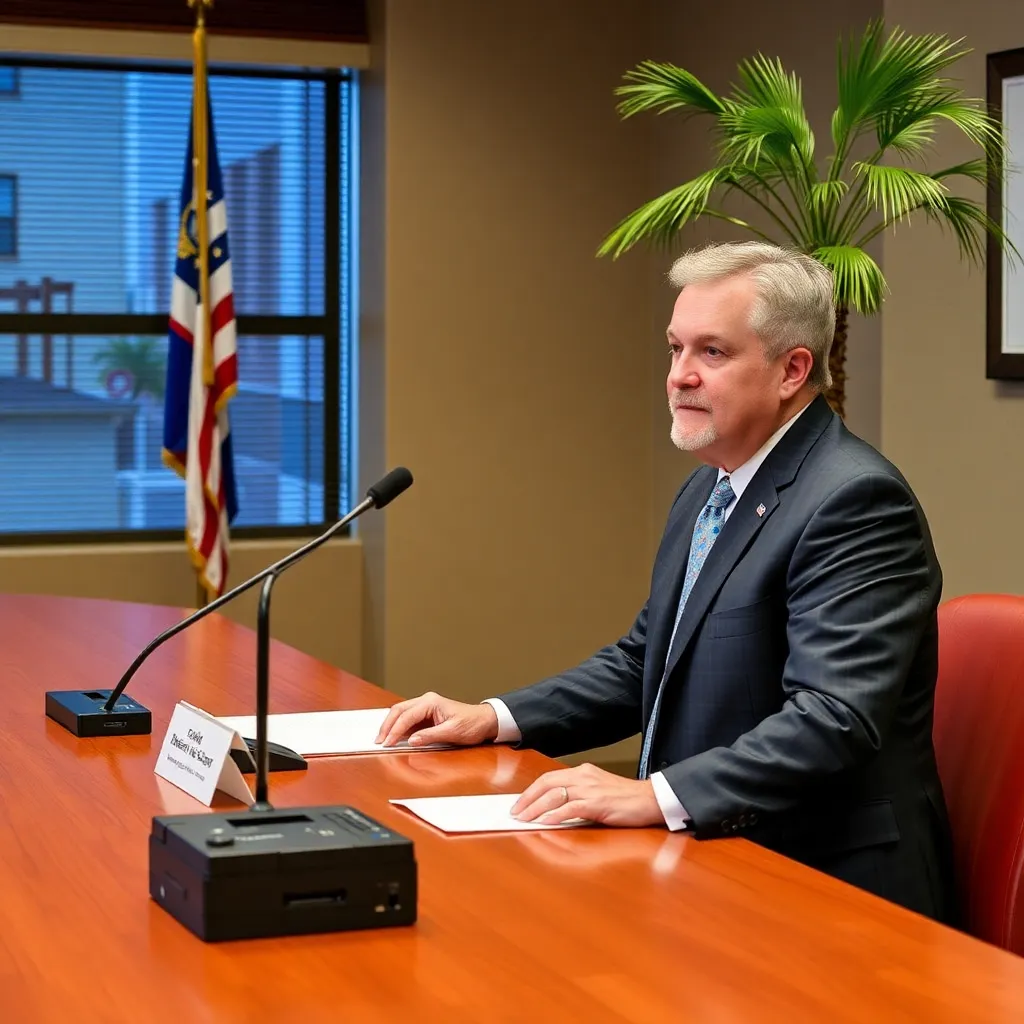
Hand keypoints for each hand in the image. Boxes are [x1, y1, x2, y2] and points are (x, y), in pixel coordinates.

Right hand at [375, 692, 498, 747]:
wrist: (485, 722)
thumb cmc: (472, 724)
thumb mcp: (452, 732)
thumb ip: (430, 736)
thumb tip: (412, 740)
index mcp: (431, 702)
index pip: (407, 716)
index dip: (395, 730)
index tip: (387, 742)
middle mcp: (426, 701)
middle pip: (399, 710)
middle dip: (387, 726)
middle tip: (379, 740)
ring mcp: (425, 707)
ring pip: (401, 713)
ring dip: (391, 726)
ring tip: (383, 739)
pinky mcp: (427, 715)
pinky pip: (408, 719)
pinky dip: (399, 727)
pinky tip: (394, 736)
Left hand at [510, 763, 662, 827]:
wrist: (651, 799)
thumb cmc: (626, 799)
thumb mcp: (598, 792)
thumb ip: (578, 796)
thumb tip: (554, 809)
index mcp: (583, 772)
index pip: (549, 778)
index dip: (531, 791)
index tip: (519, 803)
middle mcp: (584, 777)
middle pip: (546, 784)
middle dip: (527, 799)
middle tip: (514, 812)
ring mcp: (590, 789)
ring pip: (554, 796)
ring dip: (535, 809)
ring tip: (523, 820)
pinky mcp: (598, 803)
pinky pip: (571, 808)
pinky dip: (555, 816)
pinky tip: (545, 823)